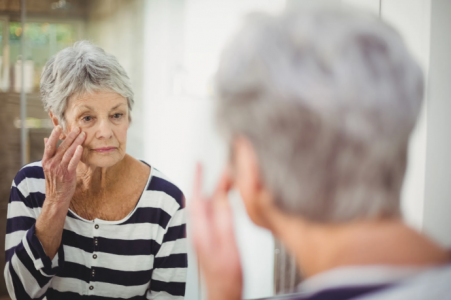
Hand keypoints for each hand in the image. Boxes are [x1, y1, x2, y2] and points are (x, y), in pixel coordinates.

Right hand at [42, 125, 84, 206]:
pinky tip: (80, 148)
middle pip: (62, 147)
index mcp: (46, 161)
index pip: (50, 145)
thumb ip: (48, 153)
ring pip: (68, 152)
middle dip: (70, 136)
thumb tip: (46, 139)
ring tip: (83, 134)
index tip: (59, 127)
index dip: (54, 136)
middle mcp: (51, 164)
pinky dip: (76, 154)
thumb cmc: (54, 181)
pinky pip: (73, 162)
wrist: (56, 197)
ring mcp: (59, 169)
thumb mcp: (48, 166)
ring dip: (76, 142)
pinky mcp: (68, 174)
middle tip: (78, 128)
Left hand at [189, 164, 242, 299]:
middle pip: (201, 200)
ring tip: (226, 181)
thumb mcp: (229, 243)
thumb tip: (221, 196)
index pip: (195, 198)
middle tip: (223, 170)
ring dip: (214, 191)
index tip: (199, 163)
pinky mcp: (207, 238)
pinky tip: (224, 200)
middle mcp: (197, 231)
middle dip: (210, 182)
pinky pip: (210, 213)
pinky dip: (217, 202)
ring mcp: (201, 235)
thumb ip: (224, 219)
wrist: (222, 293)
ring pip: (205, 206)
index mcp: (200, 230)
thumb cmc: (226, 275)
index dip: (197, 178)